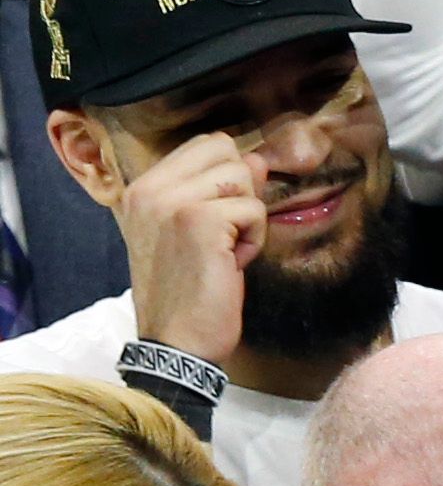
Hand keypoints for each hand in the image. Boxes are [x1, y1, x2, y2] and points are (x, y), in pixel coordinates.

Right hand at [120, 135, 266, 361]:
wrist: (174, 341)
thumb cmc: (187, 288)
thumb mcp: (194, 230)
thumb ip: (217, 189)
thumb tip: (256, 160)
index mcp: (143, 187)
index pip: (209, 144)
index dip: (229, 179)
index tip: (214, 222)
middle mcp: (150, 188)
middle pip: (229, 151)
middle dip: (240, 193)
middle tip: (221, 237)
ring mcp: (173, 202)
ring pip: (245, 177)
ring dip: (248, 219)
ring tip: (222, 252)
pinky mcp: (200, 221)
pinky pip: (255, 209)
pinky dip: (253, 240)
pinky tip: (228, 265)